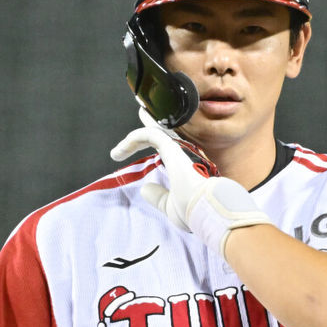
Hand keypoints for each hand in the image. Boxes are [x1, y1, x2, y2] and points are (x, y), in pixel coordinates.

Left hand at [111, 112, 270, 255]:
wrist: (206, 210)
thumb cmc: (194, 211)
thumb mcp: (170, 206)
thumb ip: (158, 196)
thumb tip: (145, 188)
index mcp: (186, 169)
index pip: (169, 151)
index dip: (154, 146)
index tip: (137, 153)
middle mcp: (184, 156)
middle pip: (164, 136)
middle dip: (151, 126)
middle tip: (140, 115)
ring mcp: (179, 151)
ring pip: (156, 134)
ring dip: (135, 137)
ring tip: (120, 143)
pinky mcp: (172, 148)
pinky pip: (150, 135)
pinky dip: (134, 139)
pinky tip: (120, 150)